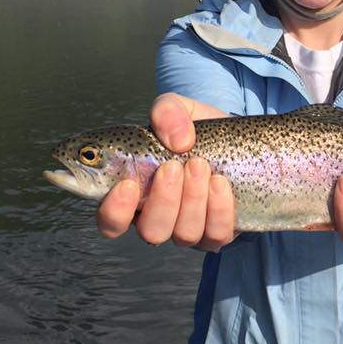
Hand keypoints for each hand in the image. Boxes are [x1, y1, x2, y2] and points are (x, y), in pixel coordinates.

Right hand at [96, 93, 236, 250]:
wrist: (232, 137)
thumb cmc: (191, 129)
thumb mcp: (176, 109)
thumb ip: (166, 111)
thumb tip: (179, 141)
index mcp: (133, 194)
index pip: (110, 222)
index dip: (114, 212)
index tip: (127, 185)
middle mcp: (157, 218)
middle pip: (151, 231)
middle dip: (164, 199)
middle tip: (173, 166)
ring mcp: (188, 228)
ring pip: (184, 234)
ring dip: (192, 199)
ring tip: (199, 165)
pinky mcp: (218, 231)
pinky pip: (216, 234)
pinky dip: (219, 208)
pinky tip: (220, 183)